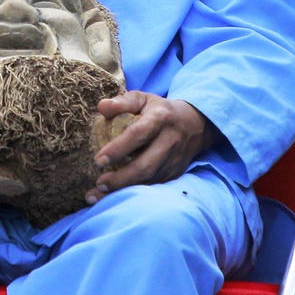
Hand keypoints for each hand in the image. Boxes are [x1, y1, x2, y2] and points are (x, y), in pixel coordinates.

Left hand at [86, 92, 214, 203]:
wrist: (195, 124)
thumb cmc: (160, 110)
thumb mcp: (143, 99)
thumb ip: (122, 102)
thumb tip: (101, 107)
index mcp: (160, 119)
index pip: (138, 134)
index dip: (118, 149)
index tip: (98, 161)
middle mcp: (170, 141)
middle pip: (146, 165)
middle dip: (121, 178)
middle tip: (99, 183)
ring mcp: (174, 160)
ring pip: (149, 180)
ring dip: (124, 190)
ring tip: (99, 194)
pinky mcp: (175, 173)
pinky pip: (153, 185)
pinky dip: (133, 193)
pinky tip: (114, 195)